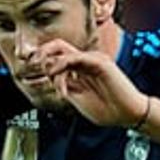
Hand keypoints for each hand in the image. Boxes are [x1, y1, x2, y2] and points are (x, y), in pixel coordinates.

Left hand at [26, 40, 147, 128]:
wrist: (127, 115)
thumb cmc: (107, 109)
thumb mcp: (77, 99)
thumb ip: (64, 86)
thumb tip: (50, 78)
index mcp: (80, 69)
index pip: (56, 56)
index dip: (44, 64)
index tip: (40, 76)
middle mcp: (85, 61)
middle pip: (57, 45)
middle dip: (41, 52)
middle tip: (33, 63)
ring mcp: (92, 60)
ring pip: (63, 50)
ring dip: (51, 63)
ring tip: (51, 78)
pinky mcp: (100, 62)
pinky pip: (75, 57)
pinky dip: (62, 65)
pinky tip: (57, 76)